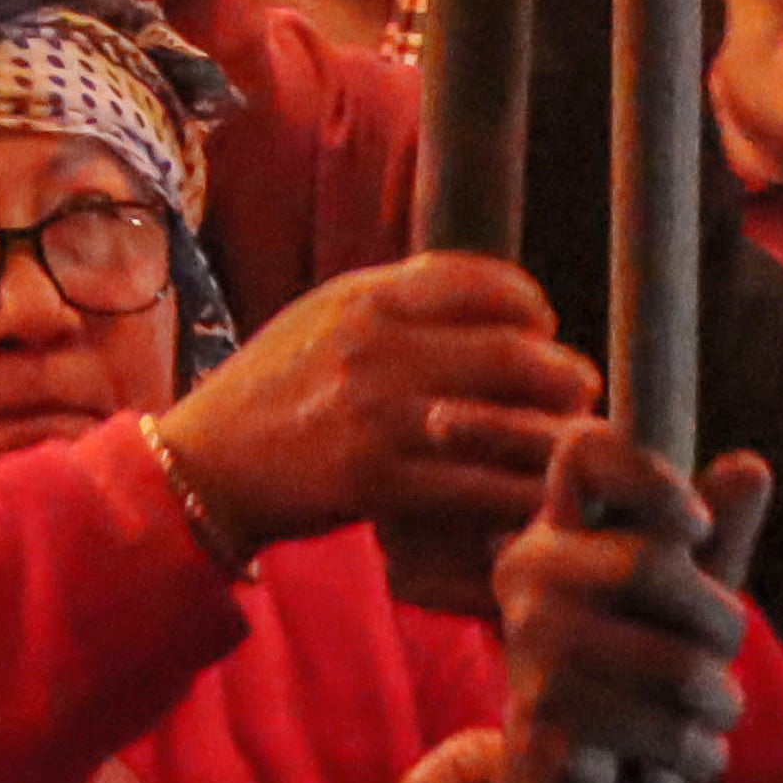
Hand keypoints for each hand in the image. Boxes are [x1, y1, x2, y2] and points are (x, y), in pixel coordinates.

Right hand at [163, 253, 603, 552]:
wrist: (204, 463)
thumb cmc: (272, 387)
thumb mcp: (323, 315)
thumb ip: (399, 300)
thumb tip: (489, 301)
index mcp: (365, 296)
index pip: (484, 281)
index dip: (532, 306)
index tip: (542, 330)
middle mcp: (376, 347)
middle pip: (515, 351)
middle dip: (564, 376)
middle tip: (578, 393)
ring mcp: (379, 416)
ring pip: (510, 423)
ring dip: (554, 440)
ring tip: (567, 448)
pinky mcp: (379, 481)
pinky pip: (480, 489)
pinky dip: (518, 496)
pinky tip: (530, 501)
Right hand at [471, 419, 773, 782]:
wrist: (565, 769)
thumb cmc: (635, 657)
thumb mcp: (685, 590)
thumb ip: (719, 534)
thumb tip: (751, 466)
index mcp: (560, 525)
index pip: (584, 453)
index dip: (646, 473)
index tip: (697, 524)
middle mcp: (529, 571)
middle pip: (648, 563)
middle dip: (720, 620)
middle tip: (726, 649)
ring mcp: (530, 646)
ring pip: (674, 664)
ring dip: (721, 700)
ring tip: (716, 710)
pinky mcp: (545, 722)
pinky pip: (662, 731)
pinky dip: (698, 751)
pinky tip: (694, 753)